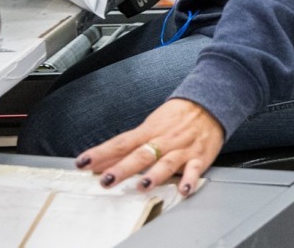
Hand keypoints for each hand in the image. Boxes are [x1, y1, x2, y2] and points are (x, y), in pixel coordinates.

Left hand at [75, 98, 222, 196]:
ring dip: (154, 174)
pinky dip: (190, 179)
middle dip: (123, 168)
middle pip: (141, 155)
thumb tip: (99, 161)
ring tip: (142, 185)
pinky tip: (184, 189)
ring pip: (167, 162)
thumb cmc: (176, 117)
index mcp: (149, 131)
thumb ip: (126, 146)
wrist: (210, 103)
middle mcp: (164, 140)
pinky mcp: (200, 156)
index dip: (101, 153)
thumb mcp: (149, 126)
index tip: (83, 162)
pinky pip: (195, 169)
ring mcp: (182, 149)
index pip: (121, 143)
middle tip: (106, 180)